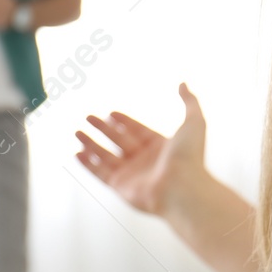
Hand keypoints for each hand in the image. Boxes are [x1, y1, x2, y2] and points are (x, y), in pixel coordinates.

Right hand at [74, 83, 207, 217]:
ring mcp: (132, 174)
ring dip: (91, 144)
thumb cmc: (189, 156)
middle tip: (88, 117)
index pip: (137, 130)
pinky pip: (100, 173)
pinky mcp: (121, 186)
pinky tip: (77, 153)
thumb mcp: (194, 121)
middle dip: (103, 129)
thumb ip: (189, 101)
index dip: (124, 121)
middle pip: (119, 140)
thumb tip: (183, 84)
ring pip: (106, 156)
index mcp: (160, 146)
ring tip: (77, 132)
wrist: (183, 188)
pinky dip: (88, 164)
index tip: (110, 112)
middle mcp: (145, 160)